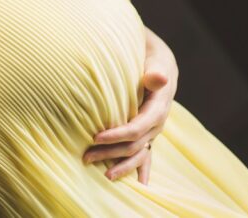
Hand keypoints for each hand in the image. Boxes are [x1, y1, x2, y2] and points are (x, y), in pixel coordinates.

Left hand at [83, 32, 177, 183]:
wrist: (161, 66)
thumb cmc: (153, 61)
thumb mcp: (156, 62)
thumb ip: (155, 72)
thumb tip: (158, 77)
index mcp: (158, 108)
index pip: (137, 127)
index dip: (117, 134)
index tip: (96, 137)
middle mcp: (157, 124)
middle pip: (134, 144)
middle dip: (110, 152)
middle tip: (86, 157)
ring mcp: (153, 131)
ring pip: (138, 154)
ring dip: (121, 165)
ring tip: (104, 176)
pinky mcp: (148, 133)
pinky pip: (147, 156)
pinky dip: (142, 170)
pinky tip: (139, 186)